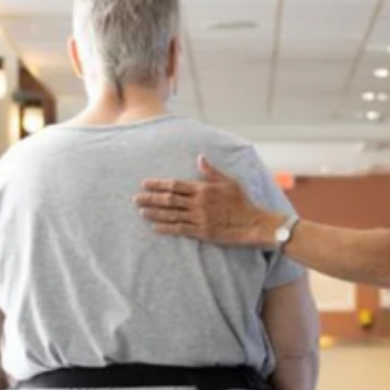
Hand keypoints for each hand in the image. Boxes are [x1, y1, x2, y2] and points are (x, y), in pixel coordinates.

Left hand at [135, 155, 278, 245]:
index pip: (175, 184)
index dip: (158, 184)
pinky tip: (155, 226)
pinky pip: (180, 229)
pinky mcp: (202, 232)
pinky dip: (166, 227)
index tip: (145, 184)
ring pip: (171, 214)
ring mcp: (199, 218)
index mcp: (203, 188)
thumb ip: (211, 171)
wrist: (253, 223)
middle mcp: (198, 203)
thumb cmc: (242, 202)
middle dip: (150, 198)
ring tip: (141, 211)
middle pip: (168, 199)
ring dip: (154, 213)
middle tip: (136, 198)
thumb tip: (200, 157)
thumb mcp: (229, 181)